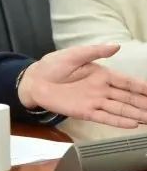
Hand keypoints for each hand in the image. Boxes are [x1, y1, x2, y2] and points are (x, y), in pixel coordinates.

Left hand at [18, 44, 146, 127]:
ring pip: (121, 109)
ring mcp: (95, 101)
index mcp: (101, 74)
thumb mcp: (73, 54)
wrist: (35, 81)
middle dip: (144, 103)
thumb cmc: (52, 66)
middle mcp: (101, 89)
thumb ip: (94, 51)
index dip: (142, 87)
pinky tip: (133, 124)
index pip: (127, 82)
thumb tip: (115, 46)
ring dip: (137, 114)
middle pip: (128, 98)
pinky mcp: (85, 112)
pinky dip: (119, 121)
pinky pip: (105, 117)